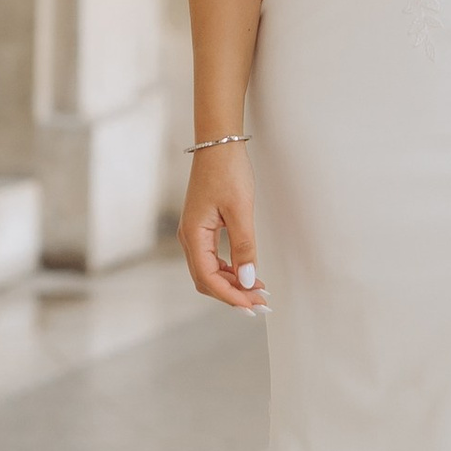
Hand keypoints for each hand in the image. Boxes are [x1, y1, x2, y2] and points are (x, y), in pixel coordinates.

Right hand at [180, 141, 266, 311]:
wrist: (218, 144)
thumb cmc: (227, 171)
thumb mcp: (240, 210)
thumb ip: (244, 247)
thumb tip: (248, 280)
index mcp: (194, 235)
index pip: (208, 279)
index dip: (230, 296)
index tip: (252, 306)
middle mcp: (189, 237)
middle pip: (206, 280)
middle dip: (232, 294)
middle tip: (260, 303)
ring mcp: (194, 233)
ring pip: (209, 271)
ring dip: (232, 284)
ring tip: (258, 291)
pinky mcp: (202, 228)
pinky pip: (212, 259)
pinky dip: (229, 270)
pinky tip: (247, 274)